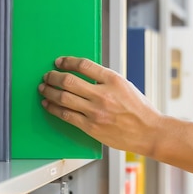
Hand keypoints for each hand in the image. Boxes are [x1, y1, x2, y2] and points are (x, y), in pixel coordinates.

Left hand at [38, 56, 162, 155]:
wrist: (149, 132)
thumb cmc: (139, 109)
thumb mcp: (125, 86)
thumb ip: (105, 79)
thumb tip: (82, 73)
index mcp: (113, 80)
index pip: (83, 65)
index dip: (67, 62)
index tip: (59, 62)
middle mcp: (103, 94)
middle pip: (68, 81)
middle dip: (53, 77)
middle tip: (47, 76)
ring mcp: (95, 112)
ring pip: (63, 97)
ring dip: (49, 91)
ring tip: (43, 88)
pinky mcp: (90, 127)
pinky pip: (65, 115)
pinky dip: (52, 108)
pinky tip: (47, 104)